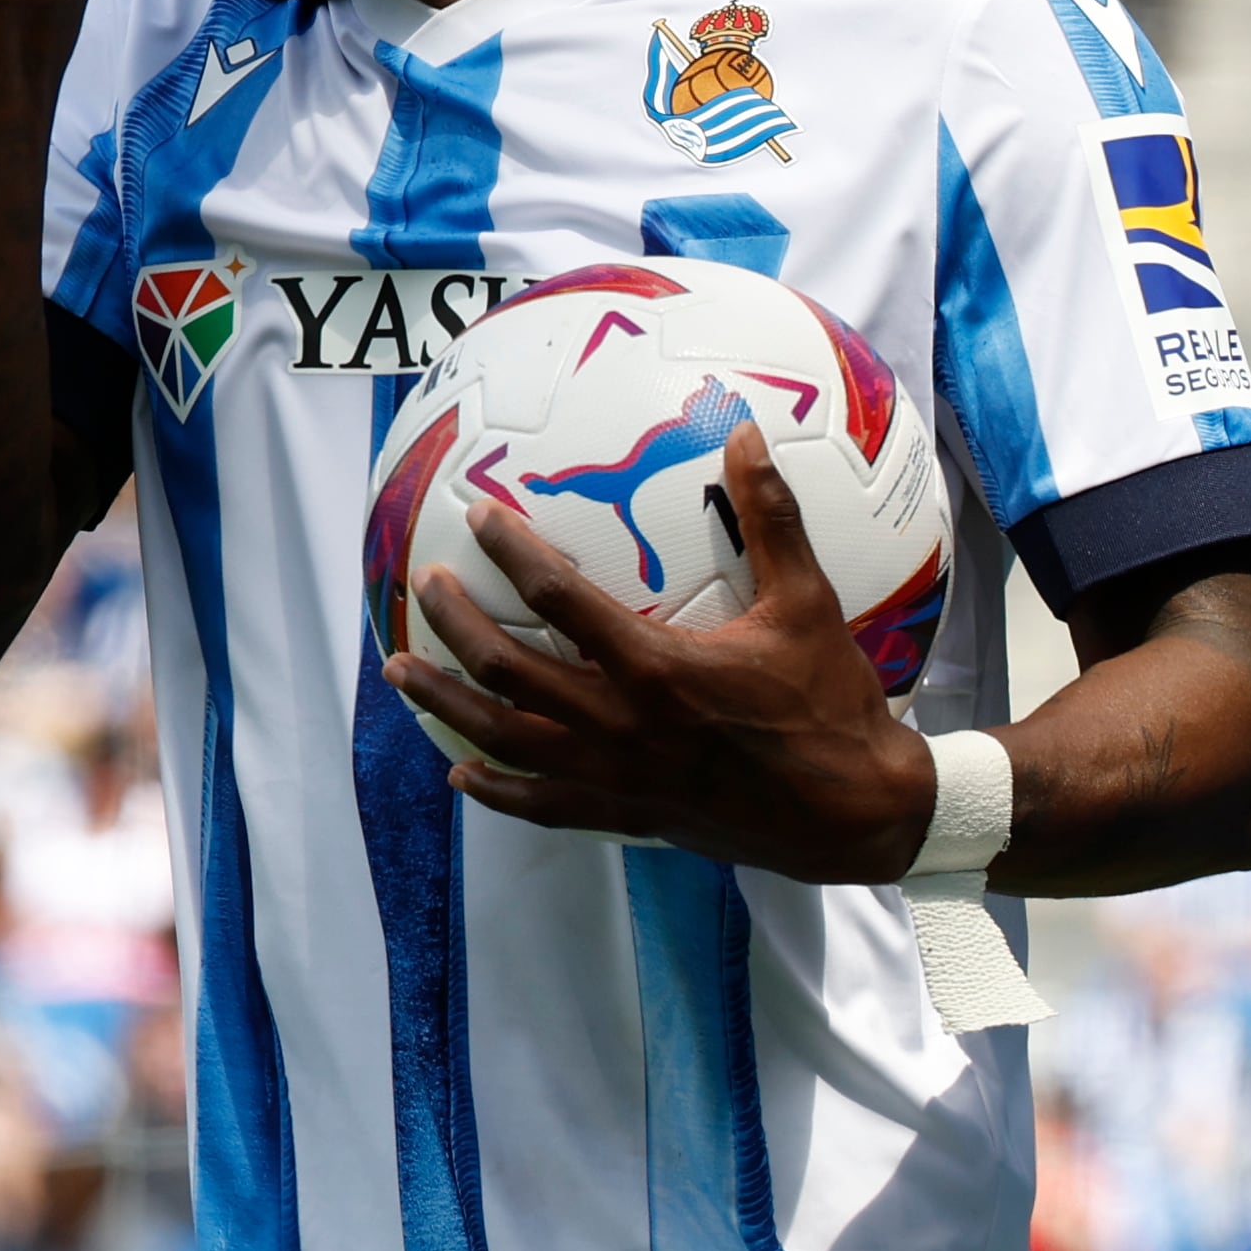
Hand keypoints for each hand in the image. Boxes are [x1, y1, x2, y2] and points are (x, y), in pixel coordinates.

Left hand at [383, 422, 935, 883]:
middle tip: (424, 586)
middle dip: (456, 625)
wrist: (852, 815)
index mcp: (659, 668)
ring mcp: (616, 778)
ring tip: (399, 671)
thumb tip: (748, 434)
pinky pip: (542, 805)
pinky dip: (496, 791)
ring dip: (446, 704)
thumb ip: (772, 517)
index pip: (561, 599)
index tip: (478, 517)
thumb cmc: (831, 703)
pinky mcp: (625, 815)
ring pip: (506, 740)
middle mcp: (622, 726)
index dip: (512, 553)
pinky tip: (462, 775)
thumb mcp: (807, 603)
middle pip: (509, 671)